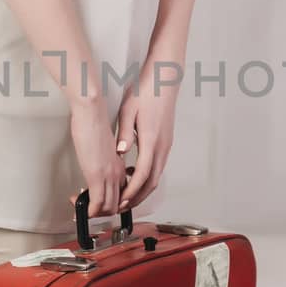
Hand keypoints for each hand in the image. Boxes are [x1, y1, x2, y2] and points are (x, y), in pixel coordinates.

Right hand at [67, 96, 128, 218]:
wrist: (92, 113)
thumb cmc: (94, 123)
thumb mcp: (102, 147)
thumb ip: (103, 159)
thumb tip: (96, 165)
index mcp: (119, 165)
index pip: (120, 193)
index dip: (109, 202)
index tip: (96, 201)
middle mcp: (118, 172)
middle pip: (117, 204)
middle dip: (101, 212)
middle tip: (87, 208)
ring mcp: (109, 175)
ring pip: (109, 207)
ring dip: (94, 212)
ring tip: (80, 206)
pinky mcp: (97, 176)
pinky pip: (97, 203)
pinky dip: (89, 211)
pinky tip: (80, 208)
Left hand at [113, 62, 176, 210]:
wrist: (165, 79)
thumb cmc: (147, 91)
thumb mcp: (128, 110)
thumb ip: (123, 133)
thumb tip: (119, 152)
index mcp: (151, 140)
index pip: (142, 174)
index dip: (131, 191)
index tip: (121, 201)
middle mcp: (162, 146)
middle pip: (152, 181)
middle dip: (137, 197)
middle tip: (123, 206)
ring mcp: (166, 145)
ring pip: (156, 175)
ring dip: (142, 189)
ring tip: (126, 195)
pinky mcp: (166, 142)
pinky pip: (157, 166)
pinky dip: (146, 176)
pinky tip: (132, 173)